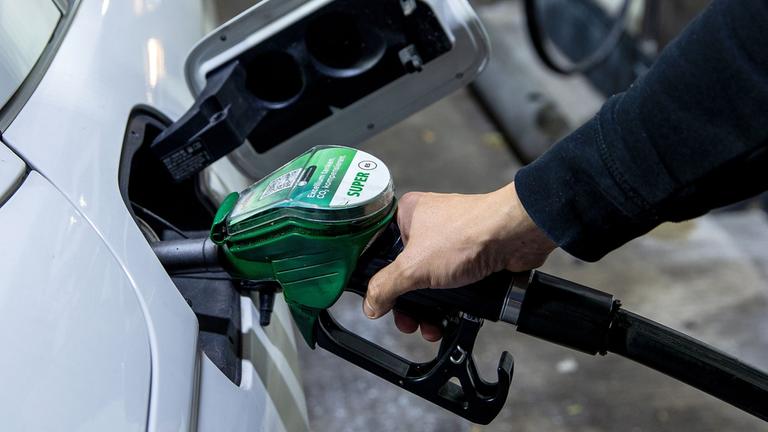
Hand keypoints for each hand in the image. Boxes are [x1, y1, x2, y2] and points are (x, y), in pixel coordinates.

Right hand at [363, 182, 555, 340]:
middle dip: (407, 302)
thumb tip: (371, 304)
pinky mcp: (471, 257)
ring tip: (429, 326)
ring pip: (429, 282)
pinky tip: (447, 319)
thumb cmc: (467, 234)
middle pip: (405, 272)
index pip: (380, 249)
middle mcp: (427, 225)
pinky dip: (449, 304)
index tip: (379, 300)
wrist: (515, 236)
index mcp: (406, 215)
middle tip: (407, 321)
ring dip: (428, 309)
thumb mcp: (414, 267)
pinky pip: (451, 286)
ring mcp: (451, 242)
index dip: (378, 278)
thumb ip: (386, 287)